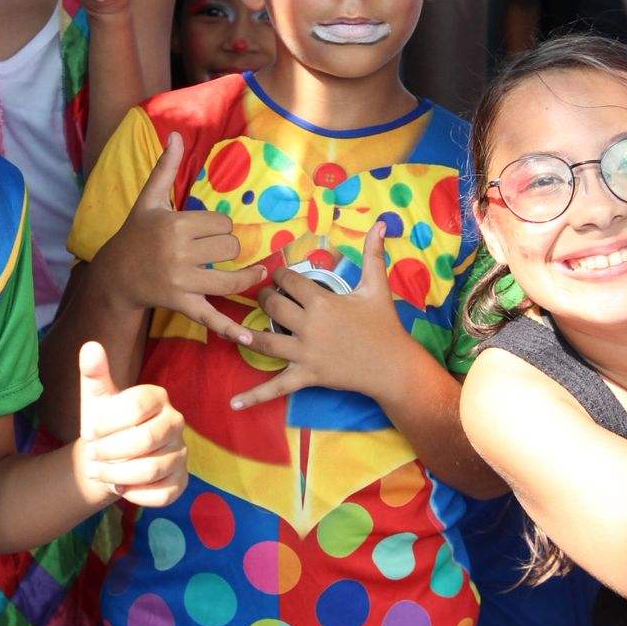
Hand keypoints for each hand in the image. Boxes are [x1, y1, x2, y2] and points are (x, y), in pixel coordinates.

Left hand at [75, 342, 186, 506]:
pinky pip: (164, 494)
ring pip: (152, 469)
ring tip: (98, 472)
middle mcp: (176, 422)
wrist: (111, 457)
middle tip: (90, 455)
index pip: (136, 406)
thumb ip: (93, 373)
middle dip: (110, 452)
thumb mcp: (95, 398)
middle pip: (146, 440)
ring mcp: (181, 452)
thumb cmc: (105, 424)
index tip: (88, 432)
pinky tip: (120, 487)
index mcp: (158, 396)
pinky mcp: (181, 480)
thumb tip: (90, 346)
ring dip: (117, 474)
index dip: (107, 423)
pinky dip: (137, 495)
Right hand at [96, 132, 265, 341]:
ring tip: (256, 275)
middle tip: (221, 251)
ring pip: (230, 279)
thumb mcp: (148, 200)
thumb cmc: (136, 233)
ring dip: (247, 277)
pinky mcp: (181, 304)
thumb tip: (174, 135)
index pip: (221, 223)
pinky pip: (211, 317)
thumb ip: (165, 168)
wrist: (116, 274)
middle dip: (231, 249)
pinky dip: (231, 330)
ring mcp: (181, 281)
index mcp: (174, 225)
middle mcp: (178, 253)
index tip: (209, 231)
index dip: (221, 227)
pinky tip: (250, 338)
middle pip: (229, 248)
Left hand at [229, 225, 408, 409]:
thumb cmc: (384, 325)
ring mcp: (305, 353)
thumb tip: (381, 222)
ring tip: (237, 329)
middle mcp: (308, 326)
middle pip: (272, 307)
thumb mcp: (377, 287)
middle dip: (264, 298)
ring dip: (248, 334)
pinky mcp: (306, 376)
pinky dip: (254, 396)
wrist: (393, 365)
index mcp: (321, 302)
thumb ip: (374, 253)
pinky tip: (233, 403)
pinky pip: (276, 387)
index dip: (281, 276)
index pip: (289, 281)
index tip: (280, 277)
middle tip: (264, 297)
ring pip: (265, 341)